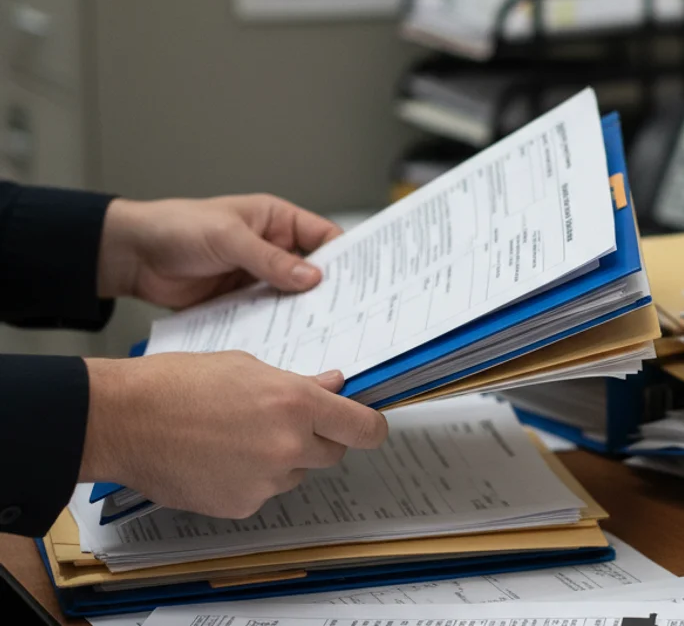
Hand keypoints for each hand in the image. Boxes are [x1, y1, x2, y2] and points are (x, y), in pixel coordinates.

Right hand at [80, 352, 388, 518]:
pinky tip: (218, 458)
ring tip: (235, 436)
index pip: (363, 429)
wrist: (124, 419)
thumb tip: (334, 384)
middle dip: (317, 438)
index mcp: (296, 403)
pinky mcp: (242, 504)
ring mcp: (266, 480)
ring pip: (296, 472)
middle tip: (281, 422)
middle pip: (333, 453)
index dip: (370, 428)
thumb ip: (299, 382)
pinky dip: (250, 479)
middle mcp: (289, 445)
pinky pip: (263, 492)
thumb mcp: (248, 367)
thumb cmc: (179, 383)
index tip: (368, 427)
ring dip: (281, 458)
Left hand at [97, 194, 341, 308]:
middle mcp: (274, 249)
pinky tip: (290, 341)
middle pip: (315, 272)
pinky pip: (269, 316)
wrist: (133, 255)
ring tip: (326, 332)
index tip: (365, 279)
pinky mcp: (243, 302)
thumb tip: (312, 278)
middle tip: (351, 312)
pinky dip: (279, 328)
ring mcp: (259, 277)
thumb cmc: (177, 227)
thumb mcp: (228, 237)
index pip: (325, 237)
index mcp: (277, 221)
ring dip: (305, 313)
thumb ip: (271, 259)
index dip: (347, 256)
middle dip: (331, 291)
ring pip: (294, 298)